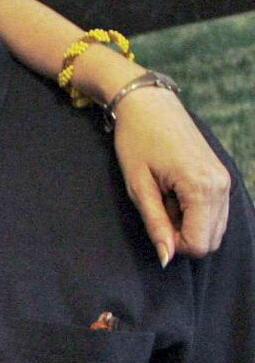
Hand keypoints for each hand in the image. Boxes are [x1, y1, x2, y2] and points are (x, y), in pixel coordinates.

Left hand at [111, 83, 230, 264]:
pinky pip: (215, 211)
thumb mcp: (138, 186)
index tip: (154, 223)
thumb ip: (155, 224)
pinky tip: (174, 192)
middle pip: (211, 240)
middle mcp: (221, 186)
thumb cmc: (136, 140)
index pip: (199, 245)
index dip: (173, 244)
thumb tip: (166, 259)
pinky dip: (194, 212)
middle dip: (182, 235)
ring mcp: (225, 180)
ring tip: (165, 197)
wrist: (149, 104)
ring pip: (215, 228)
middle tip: (157, 208)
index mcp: (202, 188)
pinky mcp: (222, 176)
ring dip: (188, 223)